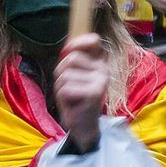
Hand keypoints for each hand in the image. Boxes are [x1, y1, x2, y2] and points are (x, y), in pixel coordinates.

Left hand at [54, 34, 108, 152]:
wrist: (83, 125)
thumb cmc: (75, 98)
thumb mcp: (72, 75)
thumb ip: (70, 60)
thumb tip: (68, 49)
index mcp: (99, 63)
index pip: (93, 41)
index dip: (78, 42)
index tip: (68, 49)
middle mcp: (104, 69)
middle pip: (70, 59)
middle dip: (61, 73)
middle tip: (69, 87)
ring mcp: (101, 80)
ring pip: (65, 75)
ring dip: (61, 88)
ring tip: (72, 97)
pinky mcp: (95, 92)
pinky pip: (65, 89)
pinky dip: (63, 98)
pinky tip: (74, 104)